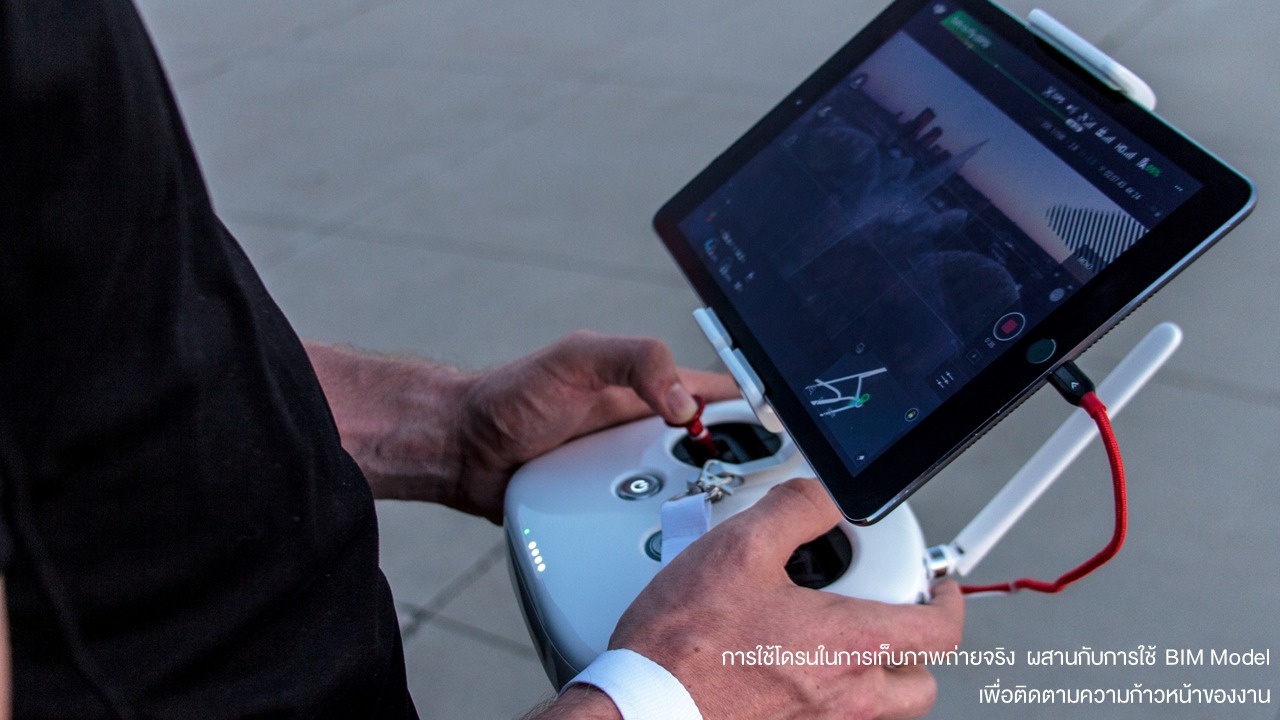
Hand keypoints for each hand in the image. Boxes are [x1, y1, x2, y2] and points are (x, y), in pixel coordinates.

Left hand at [307, 332, 737, 520]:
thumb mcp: (578, 360)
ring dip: (701, 505)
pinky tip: (674, 546)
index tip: (784, 431)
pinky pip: (649, 522)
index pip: (721, 392)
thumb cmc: (513, 395)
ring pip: (688, 493)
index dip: (756, 407)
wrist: (463, 451)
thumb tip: (685, 405)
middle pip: (715, 451)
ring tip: (718, 522)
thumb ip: (635, 362)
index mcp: (652, 386)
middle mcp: (648, 431)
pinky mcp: (611, 510)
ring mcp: (631, 473)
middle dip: (738, 468)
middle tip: (755, 491)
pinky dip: (664, 531)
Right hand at [610, 478, 963, 719]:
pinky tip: (791, 663)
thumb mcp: (738, 548)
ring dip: (874, 671)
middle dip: (915, 646)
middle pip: (919, 682)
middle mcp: (846, 698)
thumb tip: (823, 492)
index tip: (941, 587)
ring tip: (834, 637)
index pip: (940, 632)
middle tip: (890, 614)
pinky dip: (831, 693)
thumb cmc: (683, 645)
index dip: (950, 602)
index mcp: (849, 646)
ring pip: (879, 707)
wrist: (643, 706)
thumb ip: (794, 509)